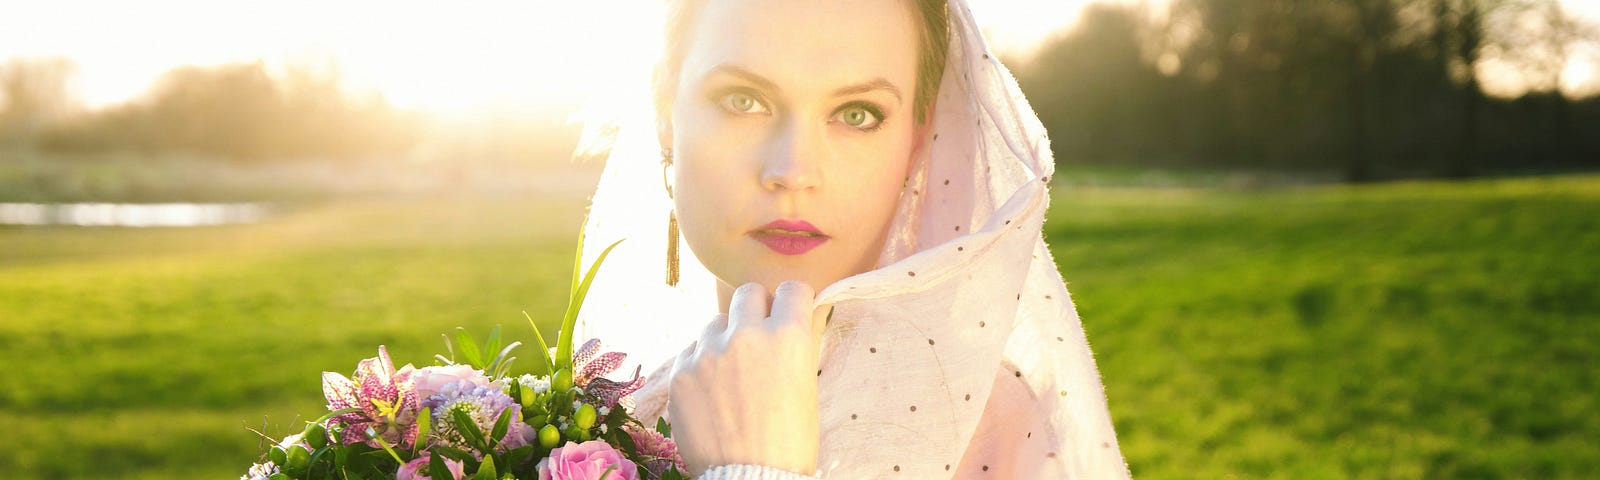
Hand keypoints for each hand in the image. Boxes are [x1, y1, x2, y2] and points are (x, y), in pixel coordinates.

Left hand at [668, 281, 828, 476]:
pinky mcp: (680, 372)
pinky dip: (701, 364)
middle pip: (748, 294)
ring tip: (730, 371)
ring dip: (725, 337)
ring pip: (716, 322)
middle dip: (756, 310)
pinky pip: (691, 351)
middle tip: (758, 335)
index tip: (789, 311)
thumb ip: (799, 347)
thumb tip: (800, 319)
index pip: (792, 289)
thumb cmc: (789, 443)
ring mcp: (709, 352)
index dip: (793, 301)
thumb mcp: (807, 389)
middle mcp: (747, 336)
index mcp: (788, 337)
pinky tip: (710, 391)